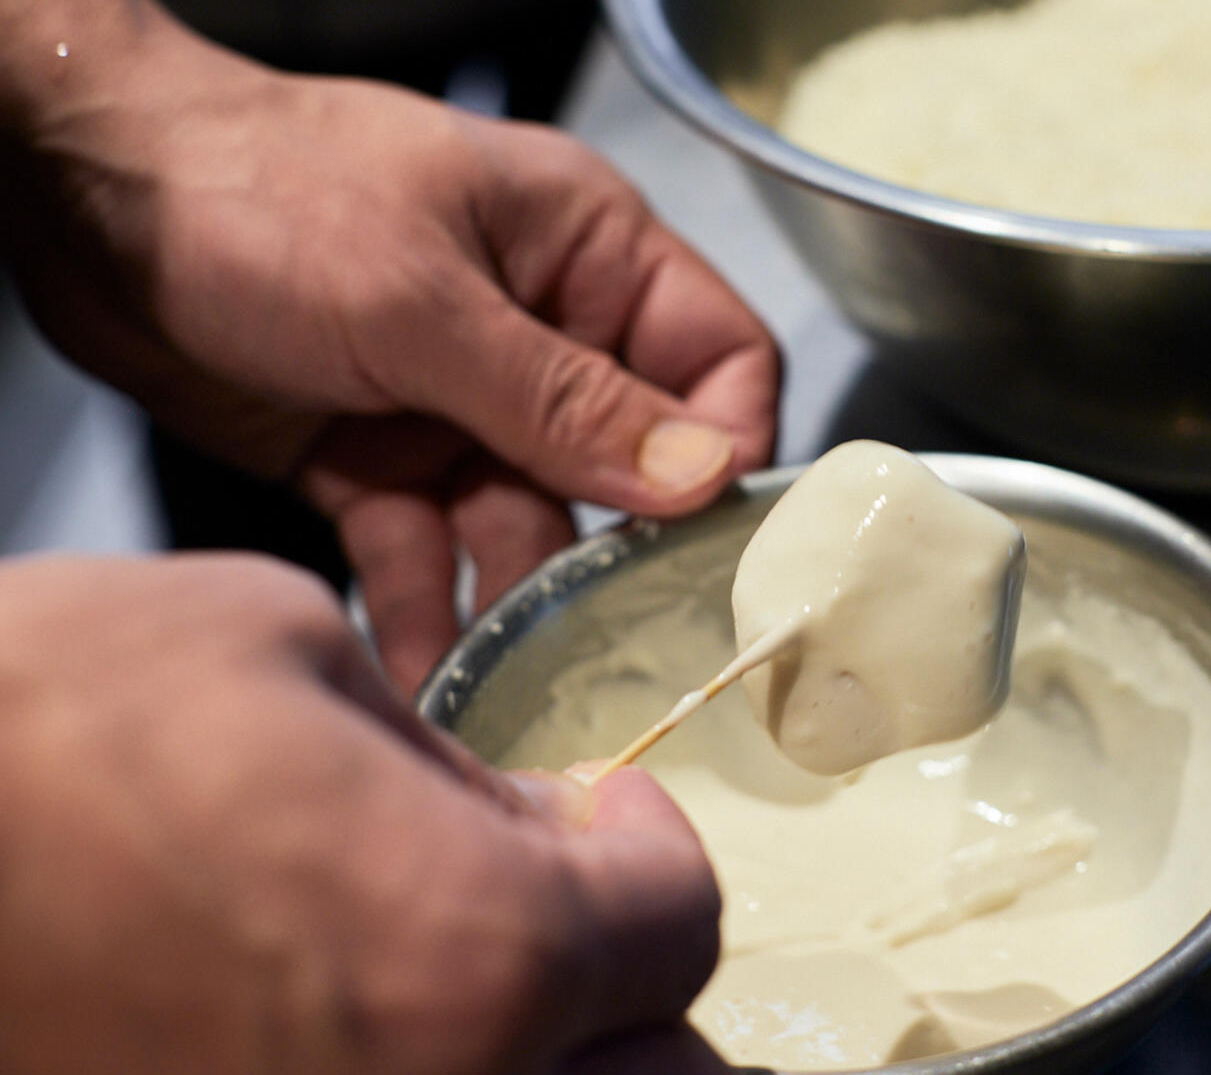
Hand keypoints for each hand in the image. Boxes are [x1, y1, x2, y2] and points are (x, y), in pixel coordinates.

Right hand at [0, 552, 733, 1074]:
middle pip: (656, 1073)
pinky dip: (426, 1066)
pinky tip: (344, 1010)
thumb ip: (451, 754)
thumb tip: (522, 817)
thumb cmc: (21, 726)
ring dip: (550, 1051)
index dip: (648, 846)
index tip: (606, 812)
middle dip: (622, 985)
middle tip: (561, 906)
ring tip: (459, 964)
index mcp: (476, 952)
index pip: (676, 924)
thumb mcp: (282, 646)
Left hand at [1, 18, 779, 690]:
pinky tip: (421, 668)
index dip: (725, 446)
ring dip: (517, 600)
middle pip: (628, 461)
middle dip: (619, 550)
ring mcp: (462, 399)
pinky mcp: (383, 457)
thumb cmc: (257, 191)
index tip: (703, 537)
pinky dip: (425, 605)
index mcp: (587, 251)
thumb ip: (562, 400)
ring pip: (527, 520)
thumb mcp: (421, 301)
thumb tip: (700, 475)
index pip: (719, 356)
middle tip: (618, 642)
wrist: (84, 197)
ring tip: (511, 683)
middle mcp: (541, 328)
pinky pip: (428, 546)